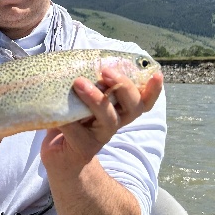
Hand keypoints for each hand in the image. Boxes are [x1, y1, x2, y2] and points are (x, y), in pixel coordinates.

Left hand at [40, 68, 163, 170]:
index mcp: (118, 109)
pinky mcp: (84, 148)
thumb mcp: (77, 99)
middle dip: (124, 86)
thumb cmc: (69, 120)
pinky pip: (77, 130)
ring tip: (79, 83)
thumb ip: (82, 82)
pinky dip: (67, 120)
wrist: (59, 156)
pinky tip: (57, 114)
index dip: (153, 90)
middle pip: (133, 107)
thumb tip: (73, 58)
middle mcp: (115, 123)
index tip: (157, 74)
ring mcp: (100, 137)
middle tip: (107, 71)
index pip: (143, 100)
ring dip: (96, 99)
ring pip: (109, 118)